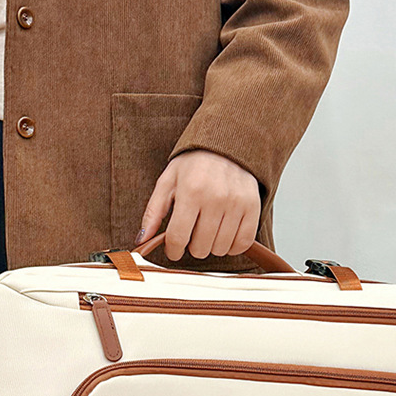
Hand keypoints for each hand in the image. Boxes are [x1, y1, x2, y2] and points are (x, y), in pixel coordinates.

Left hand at [137, 150, 260, 260]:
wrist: (226, 144)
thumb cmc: (195, 164)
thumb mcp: (168, 181)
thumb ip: (154, 211)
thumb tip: (142, 239)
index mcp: (191, 190)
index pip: (178, 237)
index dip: (173, 250)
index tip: (174, 250)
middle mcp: (216, 197)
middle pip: (200, 247)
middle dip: (192, 246)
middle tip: (192, 233)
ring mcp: (237, 203)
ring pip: (220, 248)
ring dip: (211, 246)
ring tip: (208, 231)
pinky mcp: (253, 207)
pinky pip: (243, 243)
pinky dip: (232, 246)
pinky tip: (224, 235)